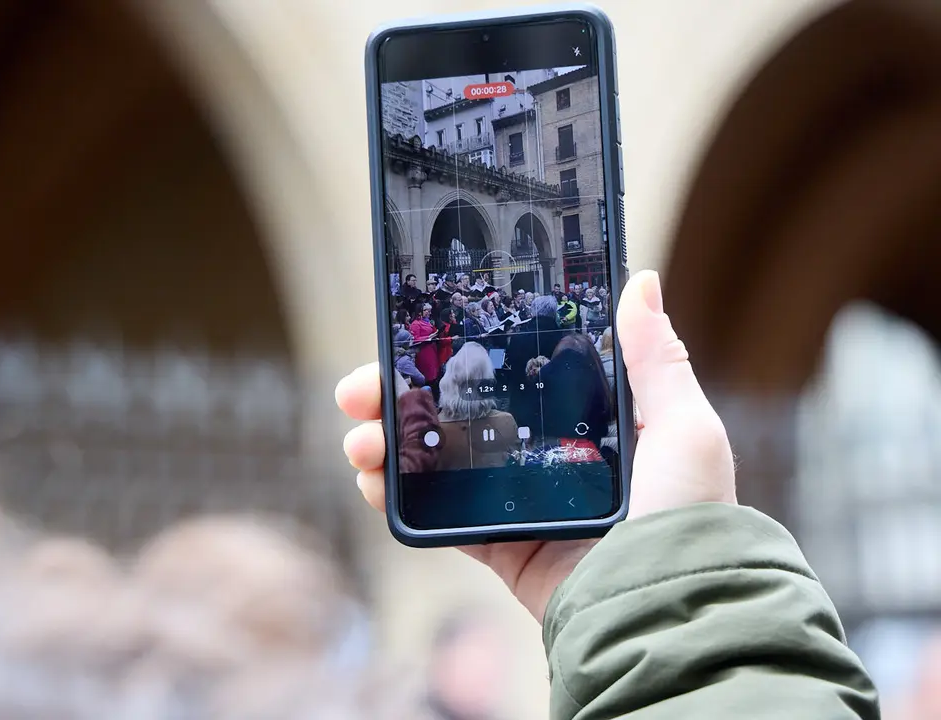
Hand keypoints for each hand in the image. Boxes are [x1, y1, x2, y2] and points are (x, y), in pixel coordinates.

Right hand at [336, 270, 735, 621]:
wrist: (665, 610)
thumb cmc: (687, 517)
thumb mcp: (684, 428)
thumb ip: (656, 360)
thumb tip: (641, 282)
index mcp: (588, 423)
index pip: (510, 375)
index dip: (459, 354)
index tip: (414, 335)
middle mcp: (548, 459)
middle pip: (459, 415)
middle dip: (400, 397)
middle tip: (360, 390)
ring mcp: (520, 505)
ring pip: (438, 463)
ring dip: (389, 444)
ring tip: (359, 438)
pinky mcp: (503, 549)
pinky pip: (441, 520)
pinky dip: (400, 499)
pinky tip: (373, 480)